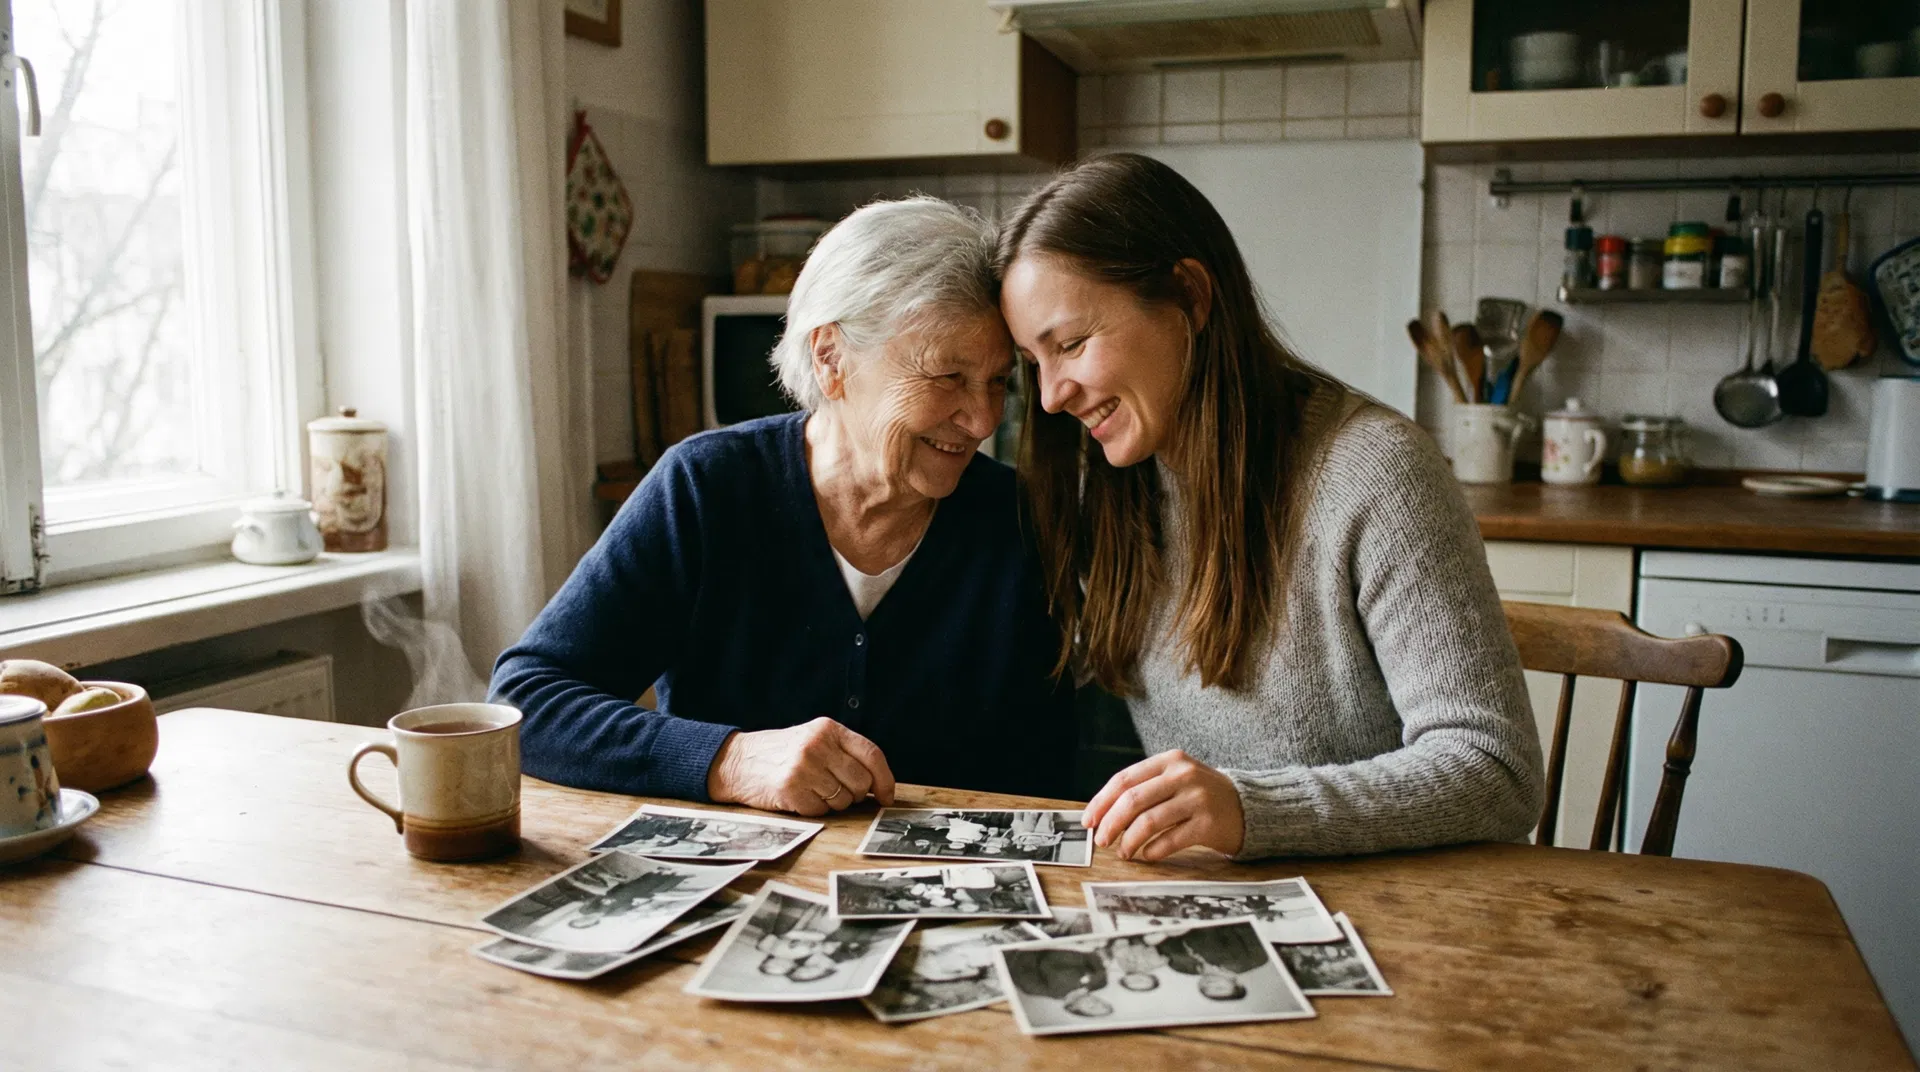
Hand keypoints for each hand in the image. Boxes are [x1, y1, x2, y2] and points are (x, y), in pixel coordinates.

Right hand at [705, 717, 896, 816]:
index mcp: (828, 729)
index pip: (872, 754)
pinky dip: (814, 809)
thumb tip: (879, 786)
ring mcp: (804, 767)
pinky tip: (798, 796)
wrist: (737, 761)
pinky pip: (821, 810)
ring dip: (832, 802)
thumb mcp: (814, 739)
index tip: (887, 797)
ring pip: (843, 800)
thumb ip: (844, 754)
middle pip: (861, 782)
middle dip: (855, 794)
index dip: (885, 779)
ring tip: (811, 789)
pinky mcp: (791, 789)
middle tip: (835, 790)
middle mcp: (817, 745)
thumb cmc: (782, 754)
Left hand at [1083, 750, 1243, 861]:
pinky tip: (1147, 855)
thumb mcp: (1176, 778)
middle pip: (1132, 800)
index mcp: (1169, 761)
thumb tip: (1102, 815)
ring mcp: (1197, 799)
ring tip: (1123, 852)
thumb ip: (1145, 788)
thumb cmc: (1202, 795)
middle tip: (1101, 841)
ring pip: (1148, 821)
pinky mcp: (1208, 824)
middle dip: (1110, 823)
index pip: (1124, 779)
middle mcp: (1183, 775)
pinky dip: (1153, 851)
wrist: (1249, 807)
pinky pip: (1170, 840)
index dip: (1101, 802)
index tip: (1088, 822)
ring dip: (1129, 841)